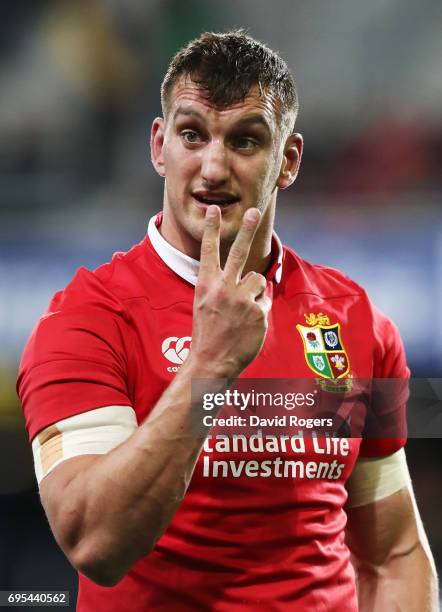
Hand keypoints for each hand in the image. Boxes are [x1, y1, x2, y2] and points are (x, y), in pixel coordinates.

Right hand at [188, 205, 270, 377]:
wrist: (210, 362)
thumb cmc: (207, 333)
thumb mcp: (204, 304)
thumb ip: (221, 287)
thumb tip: (249, 276)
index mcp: (206, 285)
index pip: (209, 251)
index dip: (212, 229)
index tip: (214, 209)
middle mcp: (224, 288)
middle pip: (239, 252)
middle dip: (247, 229)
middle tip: (255, 211)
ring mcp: (242, 300)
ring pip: (257, 280)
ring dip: (254, 292)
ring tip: (242, 312)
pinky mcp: (258, 313)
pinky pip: (264, 302)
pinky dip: (259, 312)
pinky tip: (247, 326)